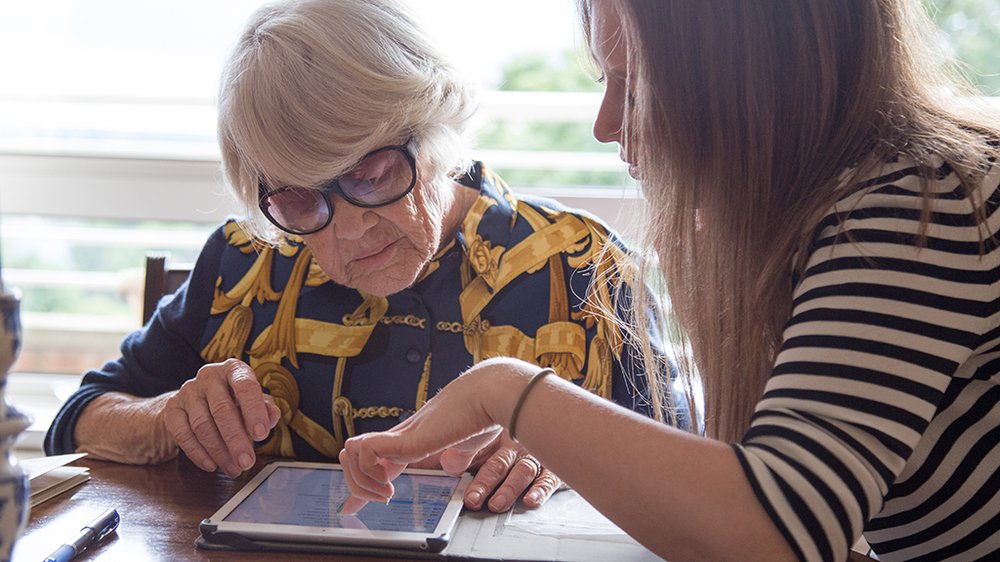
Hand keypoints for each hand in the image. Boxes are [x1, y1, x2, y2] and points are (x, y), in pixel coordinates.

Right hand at [161, 358, 280, 476]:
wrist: (193, 402)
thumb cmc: (231, 400)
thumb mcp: (252, 401)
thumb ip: (265, 408)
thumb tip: (273, 417)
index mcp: (233, 369)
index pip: (245, 386)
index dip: (254, 411)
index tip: (261, 435)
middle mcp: (209, 376)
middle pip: (222, 410)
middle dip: (236, 440)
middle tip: (246, 462)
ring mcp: (188, 392)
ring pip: (202, 426)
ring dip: (219, 452)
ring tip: (233, 468)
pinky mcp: (172, 409)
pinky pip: (183, 435)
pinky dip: (198, 453)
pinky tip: (212, 465)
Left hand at [338, 358, 542, 513]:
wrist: (488, 396)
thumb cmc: (482, 416)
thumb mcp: (468, 444)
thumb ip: (458, 455)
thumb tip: (454, 464)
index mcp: (412, 439)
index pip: (374, 460)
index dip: (360, 485)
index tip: (350, 507)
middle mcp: (400, 436)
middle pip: (353, 457)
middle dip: (357, 486)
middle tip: (384, 498)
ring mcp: (399, 435)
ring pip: (351, 454)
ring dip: (362, 483)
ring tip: (387, 493)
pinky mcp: (403, 438)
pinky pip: (364, 453)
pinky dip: (370, 475)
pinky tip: (390, 484)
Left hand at [443, 431, 560, 511]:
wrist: (548, 421)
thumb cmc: (505, 442)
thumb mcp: (479, 444)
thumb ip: (456, 454)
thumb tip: (433, 462)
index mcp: (493, 439)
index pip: (475, 450)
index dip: (462, 465)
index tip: (452, 478)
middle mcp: (514, 447)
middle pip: (497, 464)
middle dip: (484, 483)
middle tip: (473, 499)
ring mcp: (533, 457)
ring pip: (522, 471)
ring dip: (509, 489)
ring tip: (498, 504)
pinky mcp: (552, 469)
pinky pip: (548, 478)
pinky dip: (540, 490)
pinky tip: (532, 500)